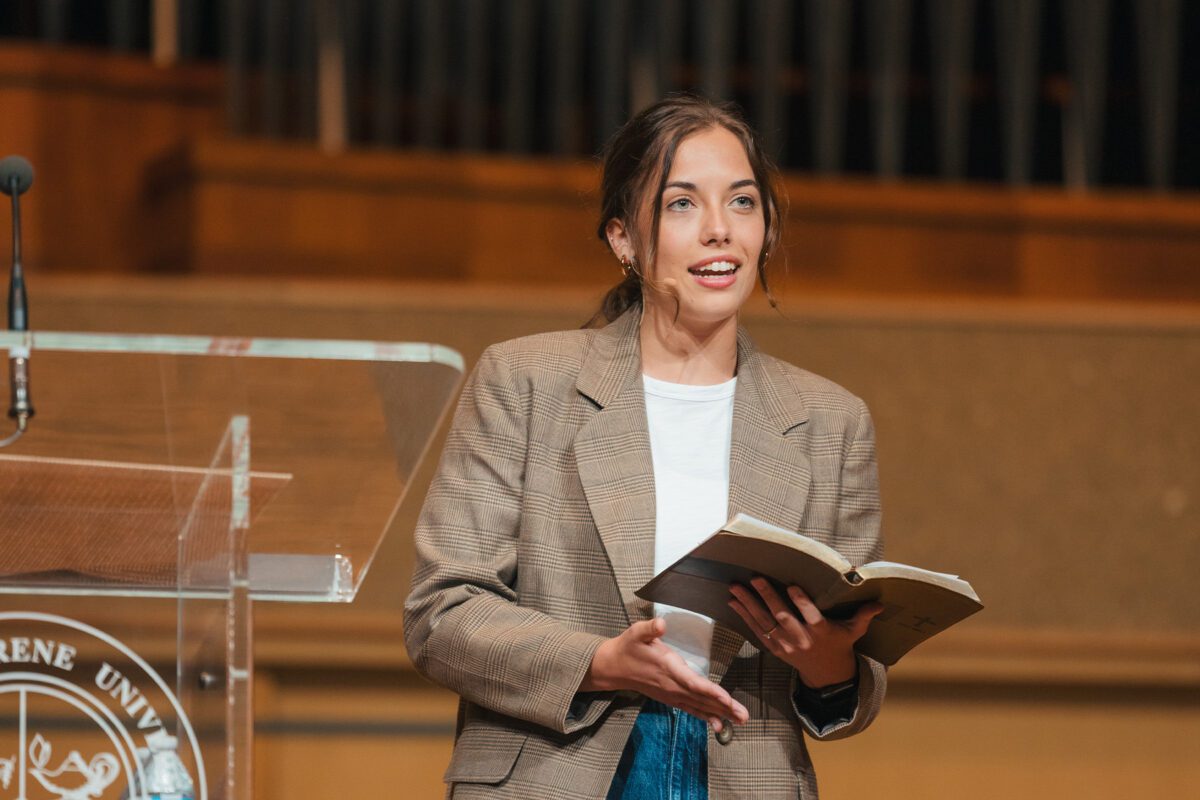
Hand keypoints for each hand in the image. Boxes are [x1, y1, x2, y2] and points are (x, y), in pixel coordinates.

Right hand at [580, 618, 748, 729]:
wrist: (614, 667)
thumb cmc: (628, 646)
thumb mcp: (636, 632)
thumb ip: (650, 628)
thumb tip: (661, 624)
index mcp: (667, 667)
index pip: (692, 682)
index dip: (710, 691)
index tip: (726, 699)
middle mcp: (672, 685)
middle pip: (701, 698)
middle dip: (724, 707)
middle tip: (744, 716)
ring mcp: (671, 694)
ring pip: (699, 706)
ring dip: (720, 714)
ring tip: (740, 721)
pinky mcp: (670, 698)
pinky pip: (691, 709)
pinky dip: (705, 717)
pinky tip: (719, 724)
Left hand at [728, 577, 881, 688]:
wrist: (826, 675)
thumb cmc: (839, 645)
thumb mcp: (853, 632)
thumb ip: (863, 616)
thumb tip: (880, 602)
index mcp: (821, 632)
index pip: (811, 616)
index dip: (802, 602)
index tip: (792, 585)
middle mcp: (801, 639)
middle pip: (782, 617)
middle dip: (767, 597)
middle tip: (755, 578)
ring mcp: (786, 645)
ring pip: (765, 623)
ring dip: (748, 604)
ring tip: (735, 588)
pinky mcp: (774, 648)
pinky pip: (757, 631)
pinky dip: (744, 617)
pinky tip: (733, 602)